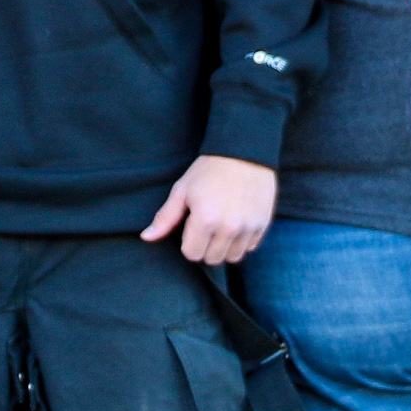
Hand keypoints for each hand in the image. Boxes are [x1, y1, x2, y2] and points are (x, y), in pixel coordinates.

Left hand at [141, 155, 276, 265]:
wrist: (244, 152)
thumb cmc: (208, 170)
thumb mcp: (182, 190)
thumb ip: (165, 218)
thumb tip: (146, 238)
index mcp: (205, 220)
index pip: (192, 254)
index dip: (188, 241)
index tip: (192, 225)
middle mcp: (229, 228)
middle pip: (212, 259)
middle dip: (205, 247)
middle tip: (206, 226)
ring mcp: (249, 227)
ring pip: (233, 257)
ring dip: (225, 247)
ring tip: (222, 226)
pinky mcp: (263, 224)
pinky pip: (251, 247)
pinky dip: (242, 241)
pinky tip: (237, 223)